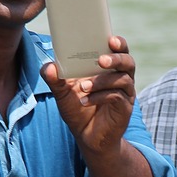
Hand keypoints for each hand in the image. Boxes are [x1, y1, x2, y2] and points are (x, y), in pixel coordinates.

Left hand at [42, 35, 136, 157]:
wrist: (87, 136)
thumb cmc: (78, 109)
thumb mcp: (62, 93)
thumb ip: (55, 79)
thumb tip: (48, 67)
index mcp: (109, 68)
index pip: (119, 49)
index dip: (118, 42)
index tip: (110, 39)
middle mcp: (121, 78)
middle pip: (128, 61)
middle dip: (116, 59)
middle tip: (100, 60)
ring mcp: (125, 94)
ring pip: (122, 79)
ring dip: (102, 81)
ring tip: (83, 87)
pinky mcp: (125, 108)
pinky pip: (116, 97)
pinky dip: (100, 97)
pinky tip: (85, 101)